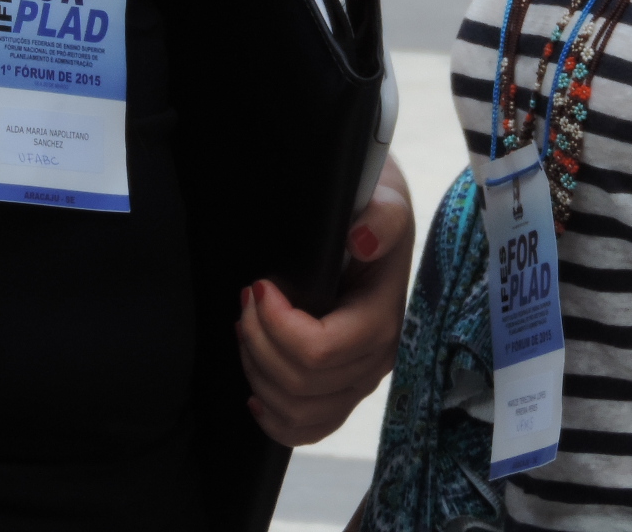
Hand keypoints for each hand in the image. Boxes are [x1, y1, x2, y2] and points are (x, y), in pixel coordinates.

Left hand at [236, 157, 415, 445]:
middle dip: (259, 341)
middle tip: (245, 300)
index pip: (320, 351)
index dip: (276, 326)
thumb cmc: (373, 215)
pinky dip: (276, 420)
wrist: (377, 226)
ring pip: (299, 410)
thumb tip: (362, 239)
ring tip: (247, 330)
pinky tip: (256, 394)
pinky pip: (309, 430)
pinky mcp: (343, 391)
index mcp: (383, 320)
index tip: (259, 286)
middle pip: (302, 383)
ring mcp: (360, 381)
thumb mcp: (386, 202)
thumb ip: (382, 217)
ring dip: (259, 372)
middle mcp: (377, 361)